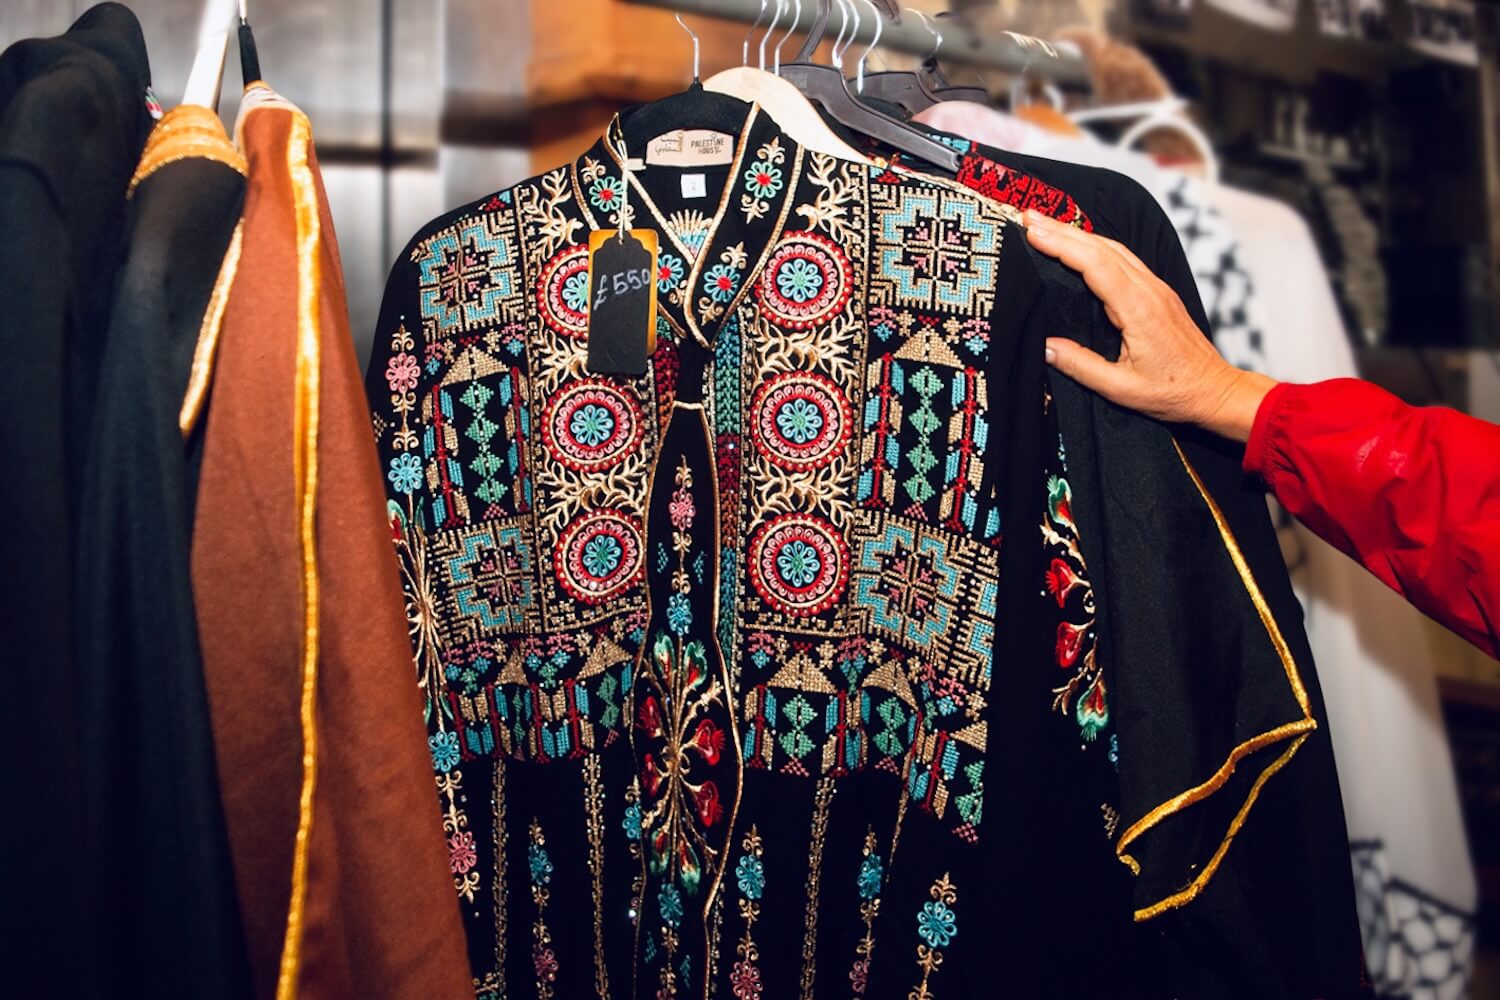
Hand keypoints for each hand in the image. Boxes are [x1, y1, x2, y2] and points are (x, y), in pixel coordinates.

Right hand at [1023, 210, 1276, 442]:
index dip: (1061, 245)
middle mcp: (1148, 289)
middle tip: (1027, 217)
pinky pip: (1124, 259)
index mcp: (1138, 308)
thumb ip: (1079, 366)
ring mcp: (1156, 287)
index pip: (1094, 264)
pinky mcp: (1158, 292)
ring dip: (1078, 234)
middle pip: (1101, 247)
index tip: (1031, 232)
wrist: (1214, 390)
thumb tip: (1043, 346)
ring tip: (1045, 226)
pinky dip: (1095, 247)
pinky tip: (1080, 246)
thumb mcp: (1120, 388)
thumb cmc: (1172, 392)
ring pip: (1113, 249)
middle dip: (1062, 229)